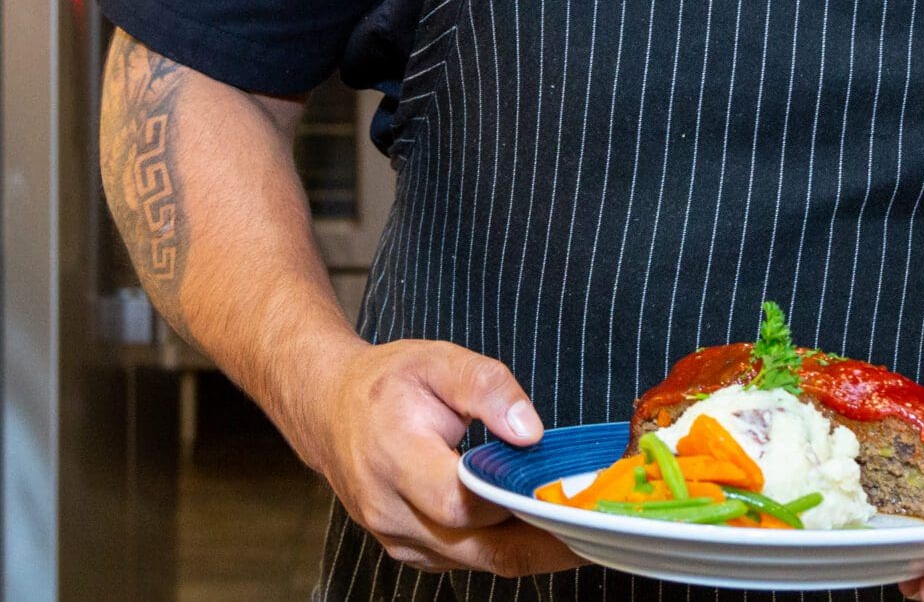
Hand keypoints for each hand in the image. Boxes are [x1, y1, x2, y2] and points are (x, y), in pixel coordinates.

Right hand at [289, 337, 580, 578]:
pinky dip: (503, 548)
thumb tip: (531, 432)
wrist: (329, 411)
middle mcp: (390, 510)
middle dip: (542, 541)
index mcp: (394, 457)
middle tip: (594, 529)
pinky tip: (536, 528)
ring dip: (528, 550)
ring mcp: (398, 539)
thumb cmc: (386, 384)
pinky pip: (466, 560)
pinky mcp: (410, 551)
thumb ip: (487, 387)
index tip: (567, 491)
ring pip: (476, 563)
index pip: (461, 500)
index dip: (514, 499)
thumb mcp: (437, 360)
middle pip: (478, 548)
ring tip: (577, 530)